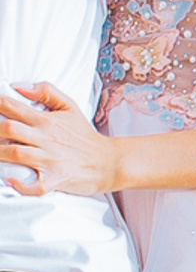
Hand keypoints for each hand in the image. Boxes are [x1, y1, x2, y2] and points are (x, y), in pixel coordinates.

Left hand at [0, 82, 115, 196]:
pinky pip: (35, 185)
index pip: (12, 107)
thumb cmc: (85, 136)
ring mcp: (51, 160)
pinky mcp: (57, 179)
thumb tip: (17, 86)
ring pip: (15, 154)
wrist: (110, 162)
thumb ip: (46, 92)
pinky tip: (11, 180)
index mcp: (47, 121)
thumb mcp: (70, 107)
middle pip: (9, 129)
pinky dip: (20, 185)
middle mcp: (47, 139)